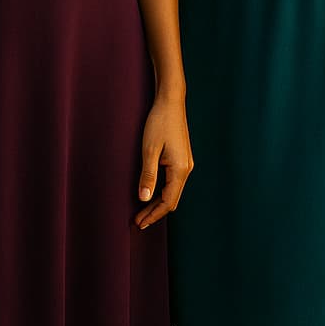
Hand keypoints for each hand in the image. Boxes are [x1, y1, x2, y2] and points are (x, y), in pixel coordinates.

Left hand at [135, 96, 193, 228]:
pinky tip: (151, 194)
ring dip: (158, 203)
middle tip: (138, 222)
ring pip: (173, 192)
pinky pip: (173, 182)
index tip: (139, 223)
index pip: (168, 201)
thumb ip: (148, 175)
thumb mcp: (149, 150)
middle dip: (155, 212)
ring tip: (142, 212)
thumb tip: (144, 199)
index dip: (153, 214)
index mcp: (180, 169)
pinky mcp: (182, 159)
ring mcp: (186, 164)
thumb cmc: (159, 123)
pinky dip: (162, 192)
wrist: (170, 102)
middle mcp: (186, 169)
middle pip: (172, 200)